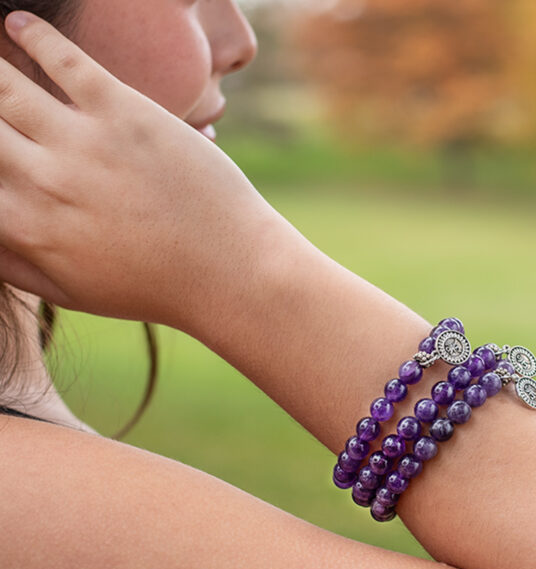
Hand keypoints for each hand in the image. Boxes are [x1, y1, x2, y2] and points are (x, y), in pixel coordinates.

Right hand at [0, 11, 268, 327]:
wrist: (230, 272)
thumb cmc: (153, 288)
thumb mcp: (73, 292)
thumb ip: (14, 264)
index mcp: (25, 226)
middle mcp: (43, 180)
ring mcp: (83, 142)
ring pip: (4, 84)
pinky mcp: (125, 112)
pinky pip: (62, 57)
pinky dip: (33, 34)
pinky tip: (17, 23)